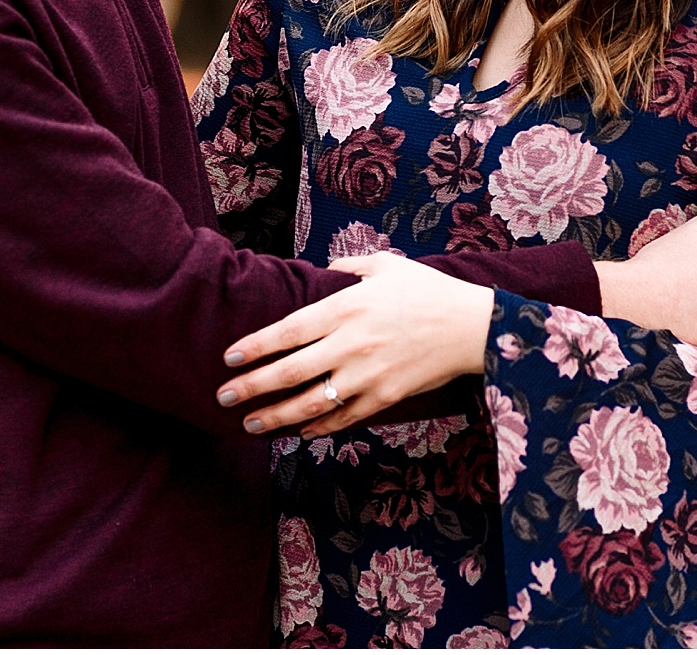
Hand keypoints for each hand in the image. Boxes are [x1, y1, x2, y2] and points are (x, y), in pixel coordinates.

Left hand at [216, 254, 495, 437]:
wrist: (473, 327)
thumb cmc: (429, 290)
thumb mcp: (387, 265)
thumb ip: (349, 268)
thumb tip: (324, 273)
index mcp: (346, 308)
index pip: (287, 331)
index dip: (254, 347)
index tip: (229, 358)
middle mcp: (351, 343)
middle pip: (289, 371)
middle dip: (251, 387)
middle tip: (222, 397)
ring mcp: (367, 375)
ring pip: (311, 402)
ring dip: (277, 416)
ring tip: (251, 424)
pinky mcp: (386, 397)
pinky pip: (345, 417)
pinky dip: (319, 427)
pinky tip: (301, 431)